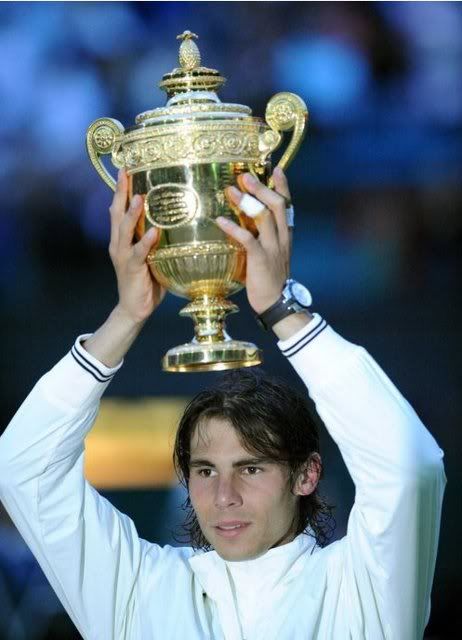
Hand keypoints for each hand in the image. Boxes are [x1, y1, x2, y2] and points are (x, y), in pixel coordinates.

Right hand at [108, 169, 165, 323]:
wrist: (134, 308)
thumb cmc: (148, 280)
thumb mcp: (153, 254)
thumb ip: (161, 238)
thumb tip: (184, 220)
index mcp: (122, 238)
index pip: (119, 208)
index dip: (121, 188)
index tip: (126, 167)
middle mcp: (118, 243)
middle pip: (116, 213)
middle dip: (120, 192)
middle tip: (125, 173)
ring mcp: (123, 255)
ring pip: (124, 230)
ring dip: (131, 214)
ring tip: (139, 198)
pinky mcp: (131, 269)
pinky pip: (138, 253)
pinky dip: (145, 242)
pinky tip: (153, 232)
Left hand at [215, 167, 291, 314]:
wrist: (277, 303)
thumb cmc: (269, 279)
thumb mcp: (270, 253)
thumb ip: (262, 237)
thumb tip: (246, 222)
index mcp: (285, 235)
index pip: (288, 205)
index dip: (283, 186)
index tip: (276, 169)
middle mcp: (282, 238)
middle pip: (277, 205)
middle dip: (261, 188)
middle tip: (245, 175)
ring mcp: (273, 248)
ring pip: (265, 218)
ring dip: (246, 202)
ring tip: (230, 190)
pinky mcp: (261, 260)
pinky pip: (248, 239)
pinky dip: (234, 228)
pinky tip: (220, 220)